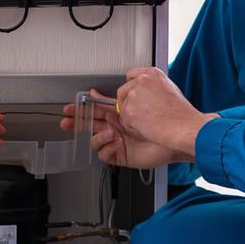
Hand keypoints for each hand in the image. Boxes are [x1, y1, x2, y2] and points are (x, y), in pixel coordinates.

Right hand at [61, 89, 180, 168]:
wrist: (179, 134)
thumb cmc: (166, 115)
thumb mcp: (143, 90)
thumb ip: (125, 89)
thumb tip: (113, 88)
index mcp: (121, 110)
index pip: (96, 107)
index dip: (82, 107)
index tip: (71, 105)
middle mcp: (118, 125)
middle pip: (91, 123)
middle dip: (76, 121)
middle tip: (65, 120)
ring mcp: (119, 140)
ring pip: (95, 139)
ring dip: (99, 135)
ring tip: (112, 132)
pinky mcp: (122, 155)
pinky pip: (104, 154)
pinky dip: (107, 147)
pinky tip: (116, 141)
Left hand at [114, 67, 216, 162]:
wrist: (187, 127)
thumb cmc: (182, 113)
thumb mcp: (169, 89)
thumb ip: (153, 87)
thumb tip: (142, 92)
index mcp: (152, 73)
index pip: (131, 75)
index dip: (132, 88)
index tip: (137, 98)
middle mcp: (142, 80)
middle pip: (123, 91)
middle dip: (128, 103)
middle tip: (143, 114)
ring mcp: (134, 95)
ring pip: (122, 107)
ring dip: (131, 117)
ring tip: (151, 122)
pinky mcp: (129, 110)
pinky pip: (124, 121)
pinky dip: (133, 128)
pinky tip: (149, 128)